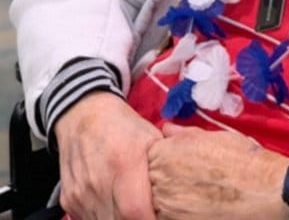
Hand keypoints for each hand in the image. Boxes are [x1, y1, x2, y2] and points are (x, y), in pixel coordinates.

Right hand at [54, 91, 161, 219]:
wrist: (85, 115)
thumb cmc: (124, 126)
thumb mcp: (151, 137)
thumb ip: (165, 163)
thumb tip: (183, 185)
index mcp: (124, 163)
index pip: (135, 210)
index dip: (150, 219)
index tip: (160, 215)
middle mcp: (99, 181)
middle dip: (137, 219)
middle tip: (150, 211)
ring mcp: (80, 192)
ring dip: (119, 219)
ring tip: (134, 207)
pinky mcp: (68, 199)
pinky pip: (88, 219)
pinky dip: (103, 216)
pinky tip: (114, 205)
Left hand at [148, 123, 288, 219]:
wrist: (264, 189)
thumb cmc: (242, 158)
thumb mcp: (214, 137)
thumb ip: (184, 134)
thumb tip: (167, 129)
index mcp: (166, 152)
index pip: (150, 155)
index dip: (164, 157)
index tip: (177, 160)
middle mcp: (160, 179)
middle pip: (151, 179)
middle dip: (165, 177)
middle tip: (189, 177)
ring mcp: (167, 206)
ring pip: (157, 201)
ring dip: (170, 197)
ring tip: (195, 193)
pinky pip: (167, 216)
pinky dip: (178, 211)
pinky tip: (197, 206)